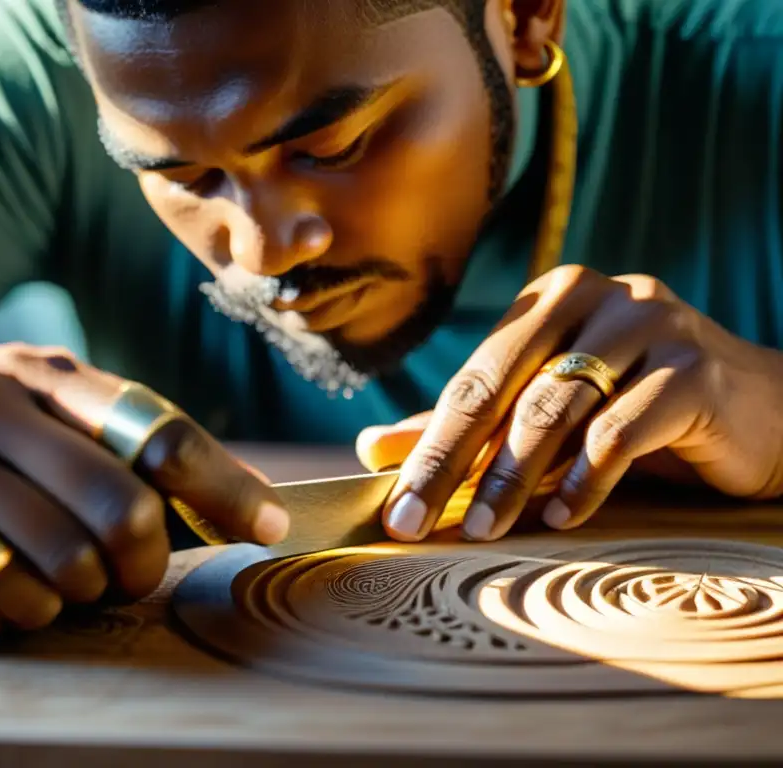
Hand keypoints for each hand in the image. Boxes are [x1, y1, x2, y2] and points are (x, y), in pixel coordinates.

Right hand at [0, 343, 288, 644]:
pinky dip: (6, 620)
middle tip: (129, 571)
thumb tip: (257, 509)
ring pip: (49, 583)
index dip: (224, 491)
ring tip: (50, 573)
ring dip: (69, 596)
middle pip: (113, 520)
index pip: (153, 437)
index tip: (269, 528)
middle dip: (140, 563)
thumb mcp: (49, 391)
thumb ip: (139, 435)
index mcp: (28, 378)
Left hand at [357, 265, 782, 541]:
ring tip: (485, 531)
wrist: (758, 412)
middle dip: (453, 462)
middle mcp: (596, 295)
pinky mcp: (694, 369)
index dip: (427, 447)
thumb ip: (469, 425)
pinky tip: (561, 517)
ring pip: (558, 407)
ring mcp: (649, 324)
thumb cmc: (637, 410)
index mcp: (551, 297)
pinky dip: (586, 478)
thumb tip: (371, 448)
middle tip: (414, 524)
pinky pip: (622, 429)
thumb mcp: (550, 413)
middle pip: (503, 387)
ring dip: (514, 477)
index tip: (395, 509)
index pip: (473, 378)